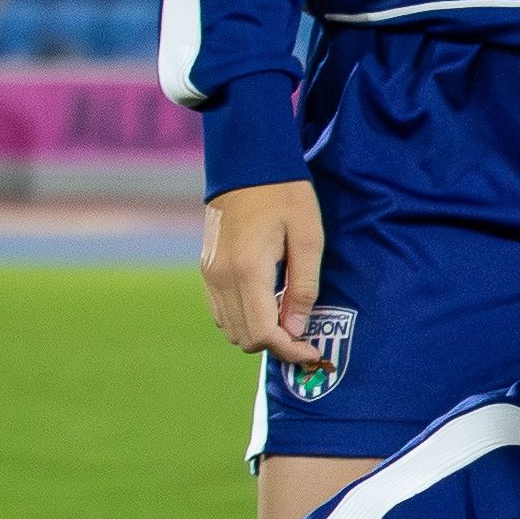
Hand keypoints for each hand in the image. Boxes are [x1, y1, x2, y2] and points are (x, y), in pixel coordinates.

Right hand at [200, 181, 332, 364]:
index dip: (289, 350)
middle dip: (275, 344)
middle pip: (243, 337)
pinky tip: (269, 304)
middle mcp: (220, 278)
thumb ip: (303, 288)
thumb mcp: (309, 239)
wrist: (246, 165)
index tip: (313, 352)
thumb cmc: (285, 196)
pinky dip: (244, 318)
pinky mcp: (206, 269)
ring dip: (259, 332)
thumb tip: (295, 330)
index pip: (262, 333)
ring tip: (288, 317)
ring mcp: (209, 274)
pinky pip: (221, 311)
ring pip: (229, 328)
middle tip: (304, 336)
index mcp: (247, 270)